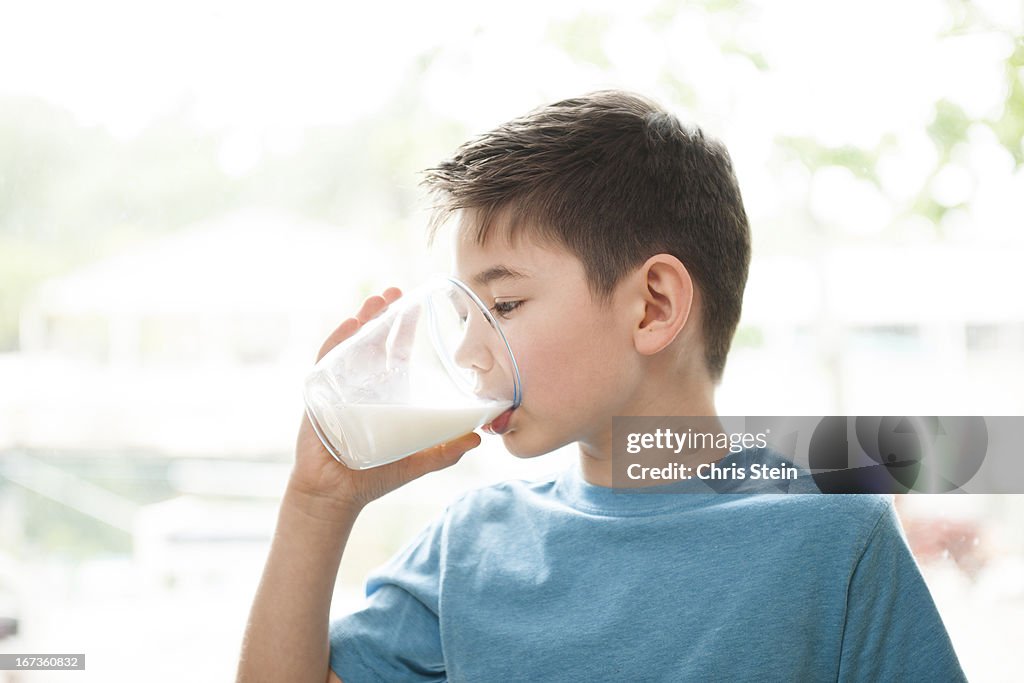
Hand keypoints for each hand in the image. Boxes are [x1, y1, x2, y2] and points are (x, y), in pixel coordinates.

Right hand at [290, 288, 481, 513]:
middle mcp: (362, 385)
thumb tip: (479, 438)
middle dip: (383, 314)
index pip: (396, 352)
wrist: (336, 496)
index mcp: (385, 393)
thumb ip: (446, 450)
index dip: (405, 328)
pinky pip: (327, 362)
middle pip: (373, 341)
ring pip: (351, 345)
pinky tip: (350, 325)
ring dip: (362, 320)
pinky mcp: (319, 396)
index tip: (415, 304)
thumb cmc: (374, 477)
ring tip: (375, 300)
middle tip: (394, 291)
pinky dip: (338, 342)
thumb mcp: (418, 460)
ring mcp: (339, 388)